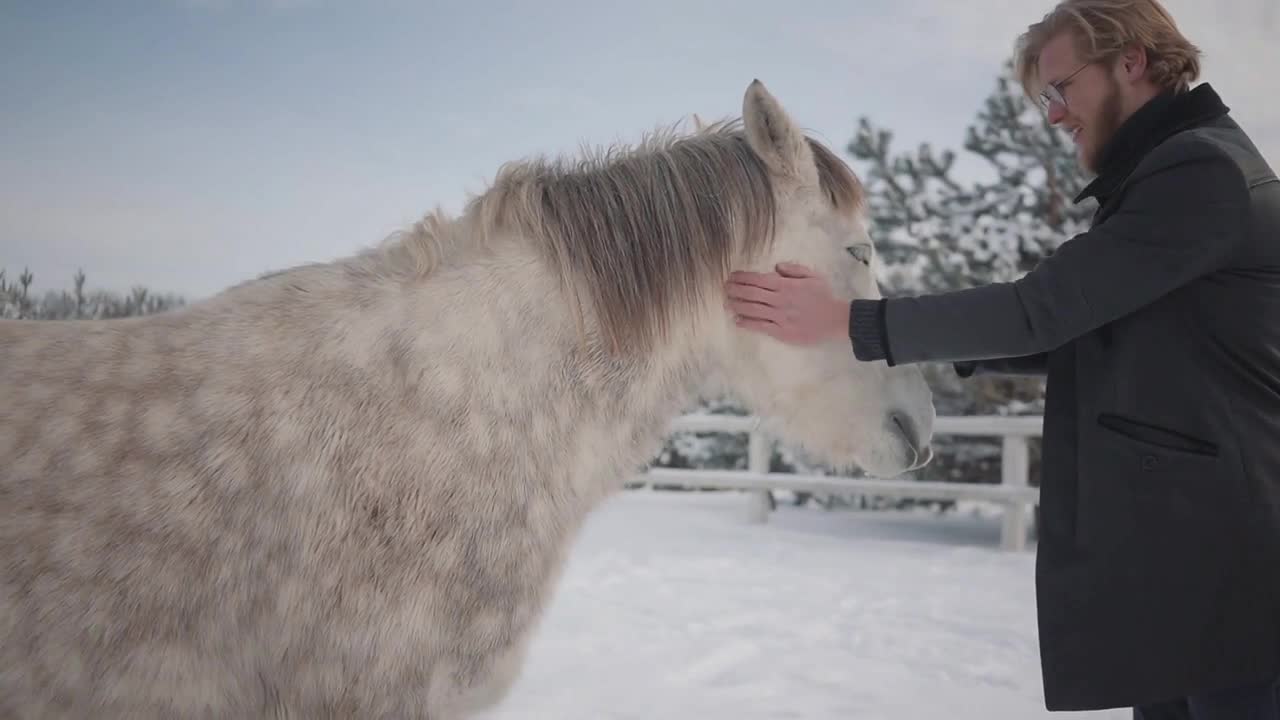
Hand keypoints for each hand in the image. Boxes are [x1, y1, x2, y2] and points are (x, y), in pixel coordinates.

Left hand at [725, 262, 849, 344]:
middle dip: (735, 289)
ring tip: (727, 301)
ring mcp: (780, 317)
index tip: (732, 275)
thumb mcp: (812, 276)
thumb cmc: (824, 297)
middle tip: (724, 287)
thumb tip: (776, 266)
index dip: (743, 277)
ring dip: (737, 305)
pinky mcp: (782, 332)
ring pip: (753, 310)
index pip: (758, 279)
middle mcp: (780, 300)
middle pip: (751, 294)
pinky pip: (760, 327)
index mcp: (786, 285)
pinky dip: (747, 323)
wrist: (836, 320)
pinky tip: (737, 320)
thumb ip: (793, 269)